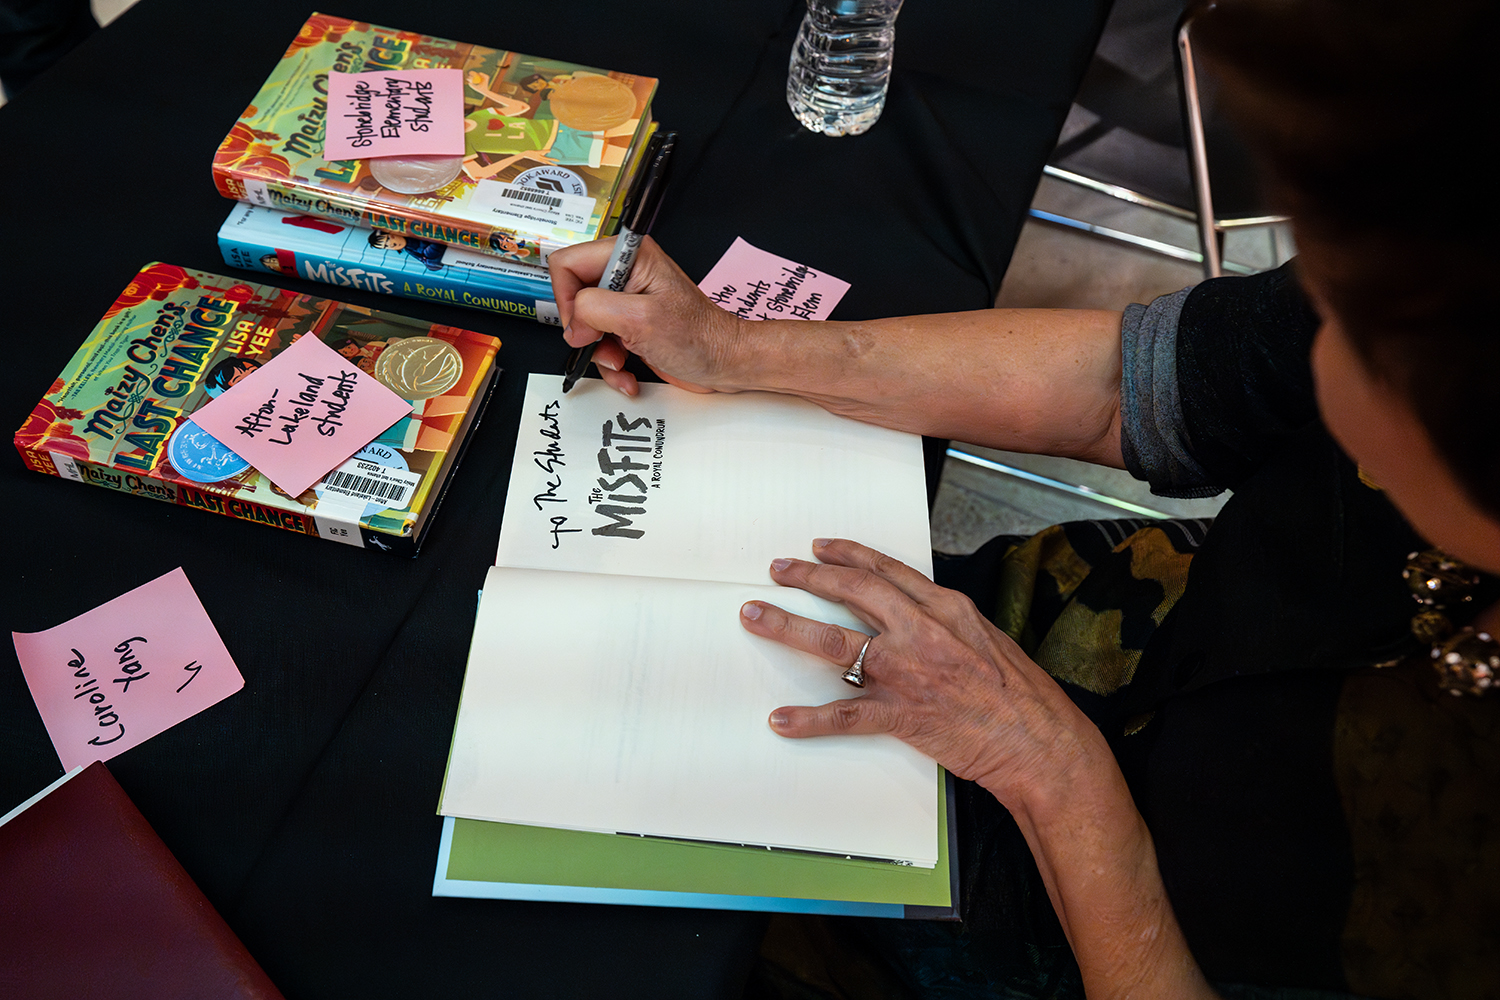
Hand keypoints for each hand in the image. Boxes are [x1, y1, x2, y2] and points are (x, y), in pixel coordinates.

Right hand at [548, 236, 743, 395]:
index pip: (568, 263)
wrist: (725, 362)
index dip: (567, 298)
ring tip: (622, 361)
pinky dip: (610, 364)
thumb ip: (595, 309)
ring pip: (584, 326)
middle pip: (573, 297)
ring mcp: (626, 301)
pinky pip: (600, 344)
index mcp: (629, 255)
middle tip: (604, 342)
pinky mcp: (629, 325)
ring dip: (599, 352)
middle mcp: (625, 274)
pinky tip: (628, 372)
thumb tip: (573, 321)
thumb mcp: (641, 319)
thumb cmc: (700, 337)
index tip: (583, 324)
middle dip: (586, 330)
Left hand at [738, 538, 1112, 807]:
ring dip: (788, 626)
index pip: (885, 570)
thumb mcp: (985, 638)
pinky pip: (845, 715)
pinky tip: (781, 720)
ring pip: (836, 641)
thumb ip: (944, 622)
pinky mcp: (903, 713)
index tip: (818, 547)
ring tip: (756, 616)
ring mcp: (909, 671)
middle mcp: (922, 630)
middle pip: (852, 591)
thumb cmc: (1019, 696)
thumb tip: (911, 612)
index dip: (847, 555)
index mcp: (946, 608)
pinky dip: (809, 719)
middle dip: (807, 577)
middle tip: (777, 570)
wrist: (1038, 741)